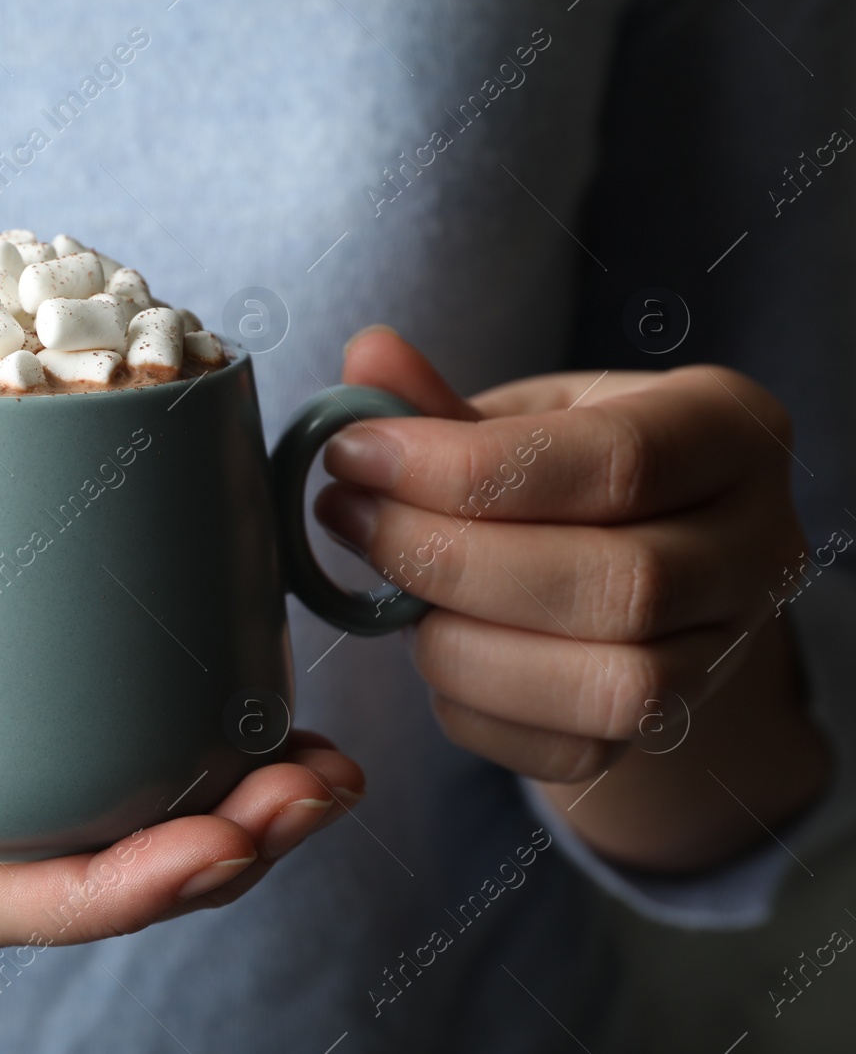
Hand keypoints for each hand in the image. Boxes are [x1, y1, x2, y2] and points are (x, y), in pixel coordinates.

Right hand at [0, 492, 364, 966]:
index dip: (108, 891)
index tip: (229, 840)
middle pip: (46, 896)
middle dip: (197, 859)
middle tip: (320, 786)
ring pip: (61, 851)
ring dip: (198, 822)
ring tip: (312, 763)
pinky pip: (43, 792)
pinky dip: (143, 768)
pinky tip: (220, 722)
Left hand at [312, 329, 826, 869]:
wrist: (642, 560)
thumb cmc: (572, 469)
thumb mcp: (526, 413)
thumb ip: (444, 401)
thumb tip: (366, 355)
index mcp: (730, 432)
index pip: (616, 461)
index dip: (465, 467)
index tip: (354, 454)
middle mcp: (756, 546)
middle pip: (617, 582)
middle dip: (449, 555)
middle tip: (349, 518)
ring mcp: (725, 650)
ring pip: (609, 683)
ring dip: (461, 643)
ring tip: (383, 593)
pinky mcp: (670, 728)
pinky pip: (572, 749)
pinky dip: (476, 708)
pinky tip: (431, 648)